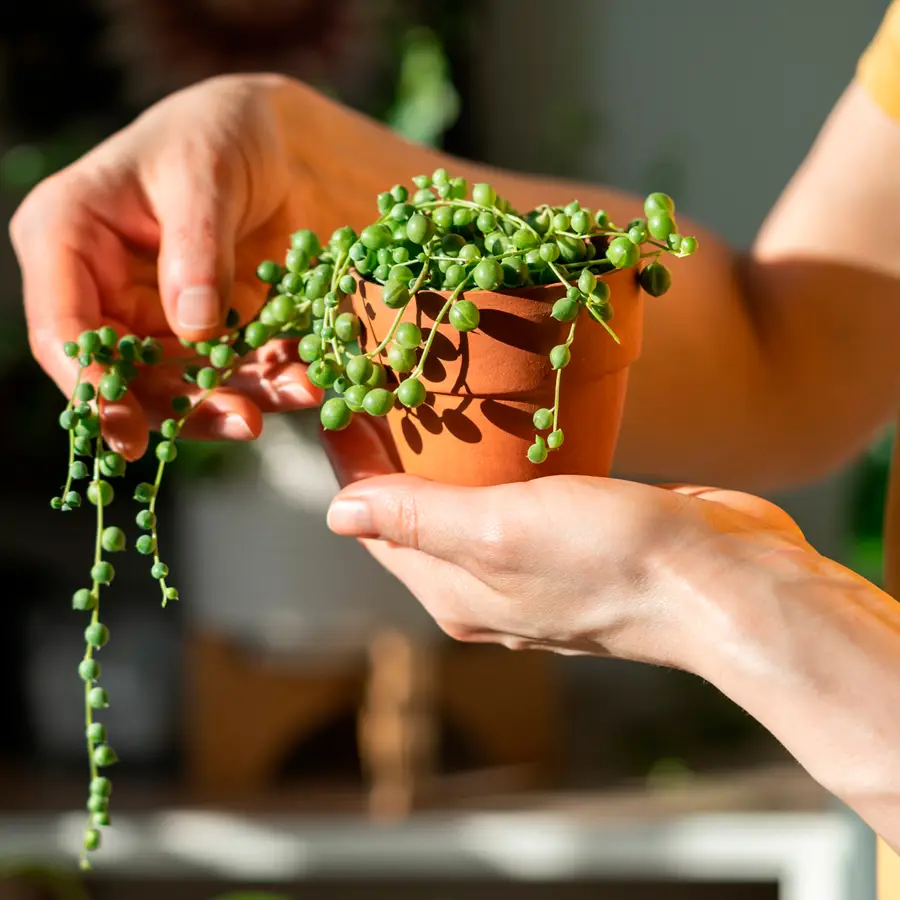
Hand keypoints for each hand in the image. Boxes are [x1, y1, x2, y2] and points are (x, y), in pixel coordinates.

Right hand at [10, 74, 322, 459]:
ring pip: (184, 381)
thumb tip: (194, 328)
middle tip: (245, 421)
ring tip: (297, 394)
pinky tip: (306, 379)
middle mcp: (102, 287)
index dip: (92, 387)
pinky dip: (268, 379)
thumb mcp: (204, 174)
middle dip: (185, 405)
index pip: (63, 330)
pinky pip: (230, 368)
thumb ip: (196, 248)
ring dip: (238, 397)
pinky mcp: (204, 329)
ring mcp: (155, 314)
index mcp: (67, 238)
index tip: (132, 430)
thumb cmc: (219, 132)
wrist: (272, 141)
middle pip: (127, 372)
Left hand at [320, 417, 807, 668]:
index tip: (341, 398)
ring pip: (470, 502)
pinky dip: (500, 459)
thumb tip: (336, 516)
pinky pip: (519, 495)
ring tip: (434, 390)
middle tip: (385, 381)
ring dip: (448, 455)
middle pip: (418, 515)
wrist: (727, 581)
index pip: (379, 525)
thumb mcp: (501, 530)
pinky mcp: (577, 539)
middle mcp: (487, 587)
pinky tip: (505, 420)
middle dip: (395, 456)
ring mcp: (534, 565)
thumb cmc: (612, 556)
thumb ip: (418, 520)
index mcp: (455, 593)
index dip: (354, 465)